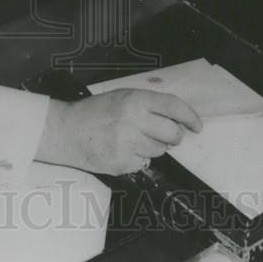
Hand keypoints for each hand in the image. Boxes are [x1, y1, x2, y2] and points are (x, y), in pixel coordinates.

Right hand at [34, 89, 201, 174]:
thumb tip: (176, 118)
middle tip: (164, 135)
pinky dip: (137, 159)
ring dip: (152, 148)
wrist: (66, 131)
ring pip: (159, 151)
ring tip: (132, 140)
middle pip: (172, 133)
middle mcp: (133, 120)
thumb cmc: (94, 113)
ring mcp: (128, 143)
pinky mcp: (122, 162)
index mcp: (135, 99)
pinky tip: (122, 150)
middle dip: (173, 137)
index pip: (174, 106)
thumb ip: (147, 104)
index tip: (196, 126)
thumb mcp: (121, 97)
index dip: (190, 117)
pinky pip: (144, 164)